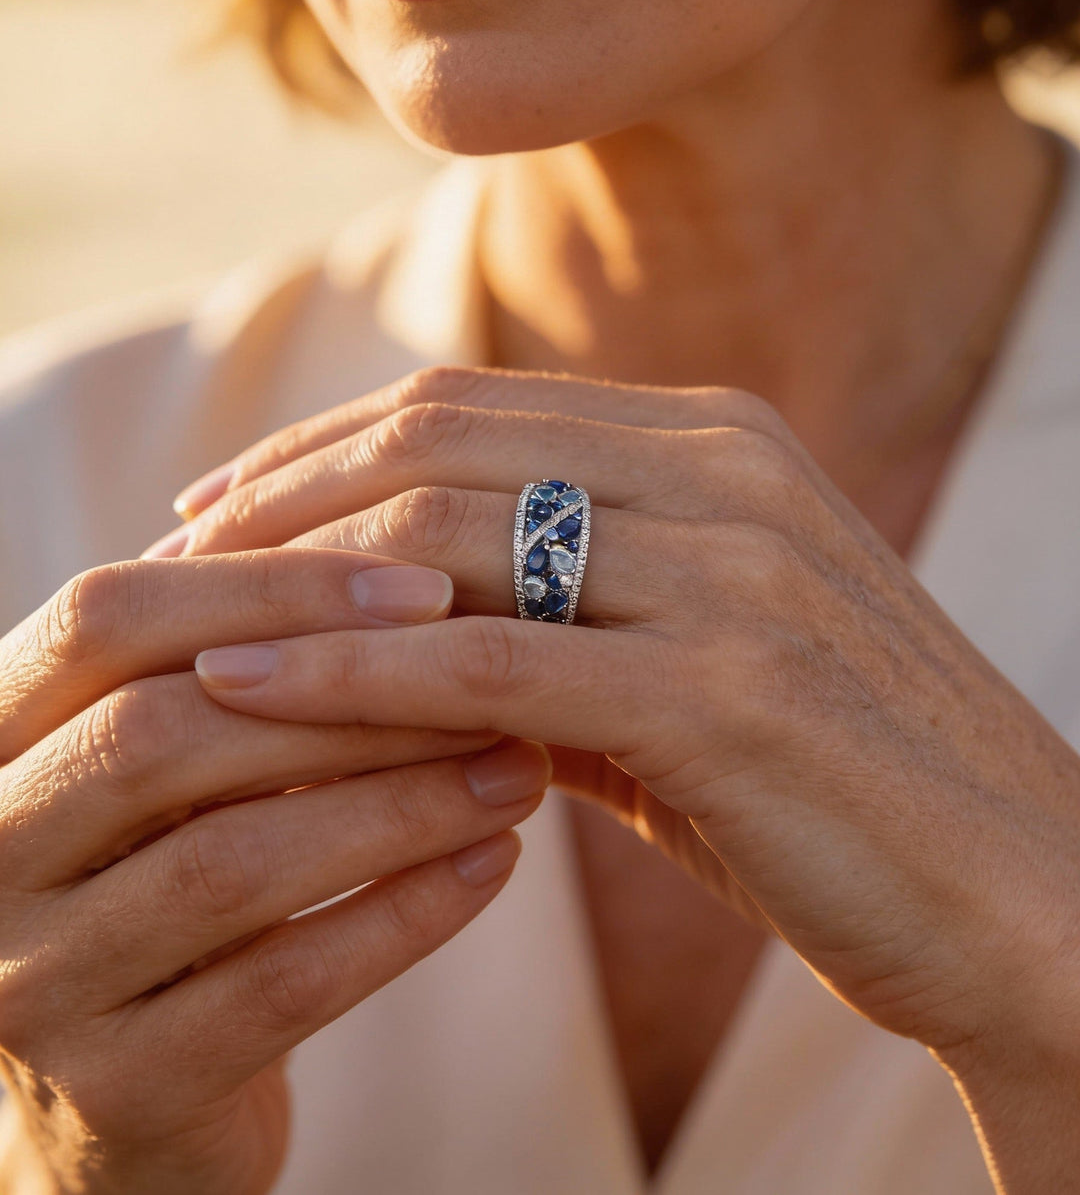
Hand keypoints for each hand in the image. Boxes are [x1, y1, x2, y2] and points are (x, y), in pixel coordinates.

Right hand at [0, 547, 548, 1194]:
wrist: (124, 1096)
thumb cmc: (169, 874)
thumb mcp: (172, 762)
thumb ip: (242, 671)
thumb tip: (413, 576)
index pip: (110, 616)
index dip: (271, 587)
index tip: (427, 589)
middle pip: (162, 734)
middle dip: (352, 703)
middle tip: (495, 687)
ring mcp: (29, 983)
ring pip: (231, 863)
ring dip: (402, 805)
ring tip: (518, 768)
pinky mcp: (116, 1093)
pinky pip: (283, 984)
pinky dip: (404, 913)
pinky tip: (493, 861)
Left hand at [161, 367, 1079, 1083]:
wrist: (1023, 896)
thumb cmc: (846, 788)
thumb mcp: (696, 672)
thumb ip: (566, 629)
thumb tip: (411, 638)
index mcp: (723, 444)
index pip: (476, 407)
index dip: (331, 444)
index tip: (227, 497)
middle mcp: (727, 475)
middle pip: (443, 444)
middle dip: (285, 494)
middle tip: (178, 547)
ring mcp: (730, 572)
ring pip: (448, 541)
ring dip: (294, 580)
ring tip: (186, 621)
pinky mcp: (722, 690)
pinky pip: (480, 664)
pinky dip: (343, 675)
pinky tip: (246, 690)